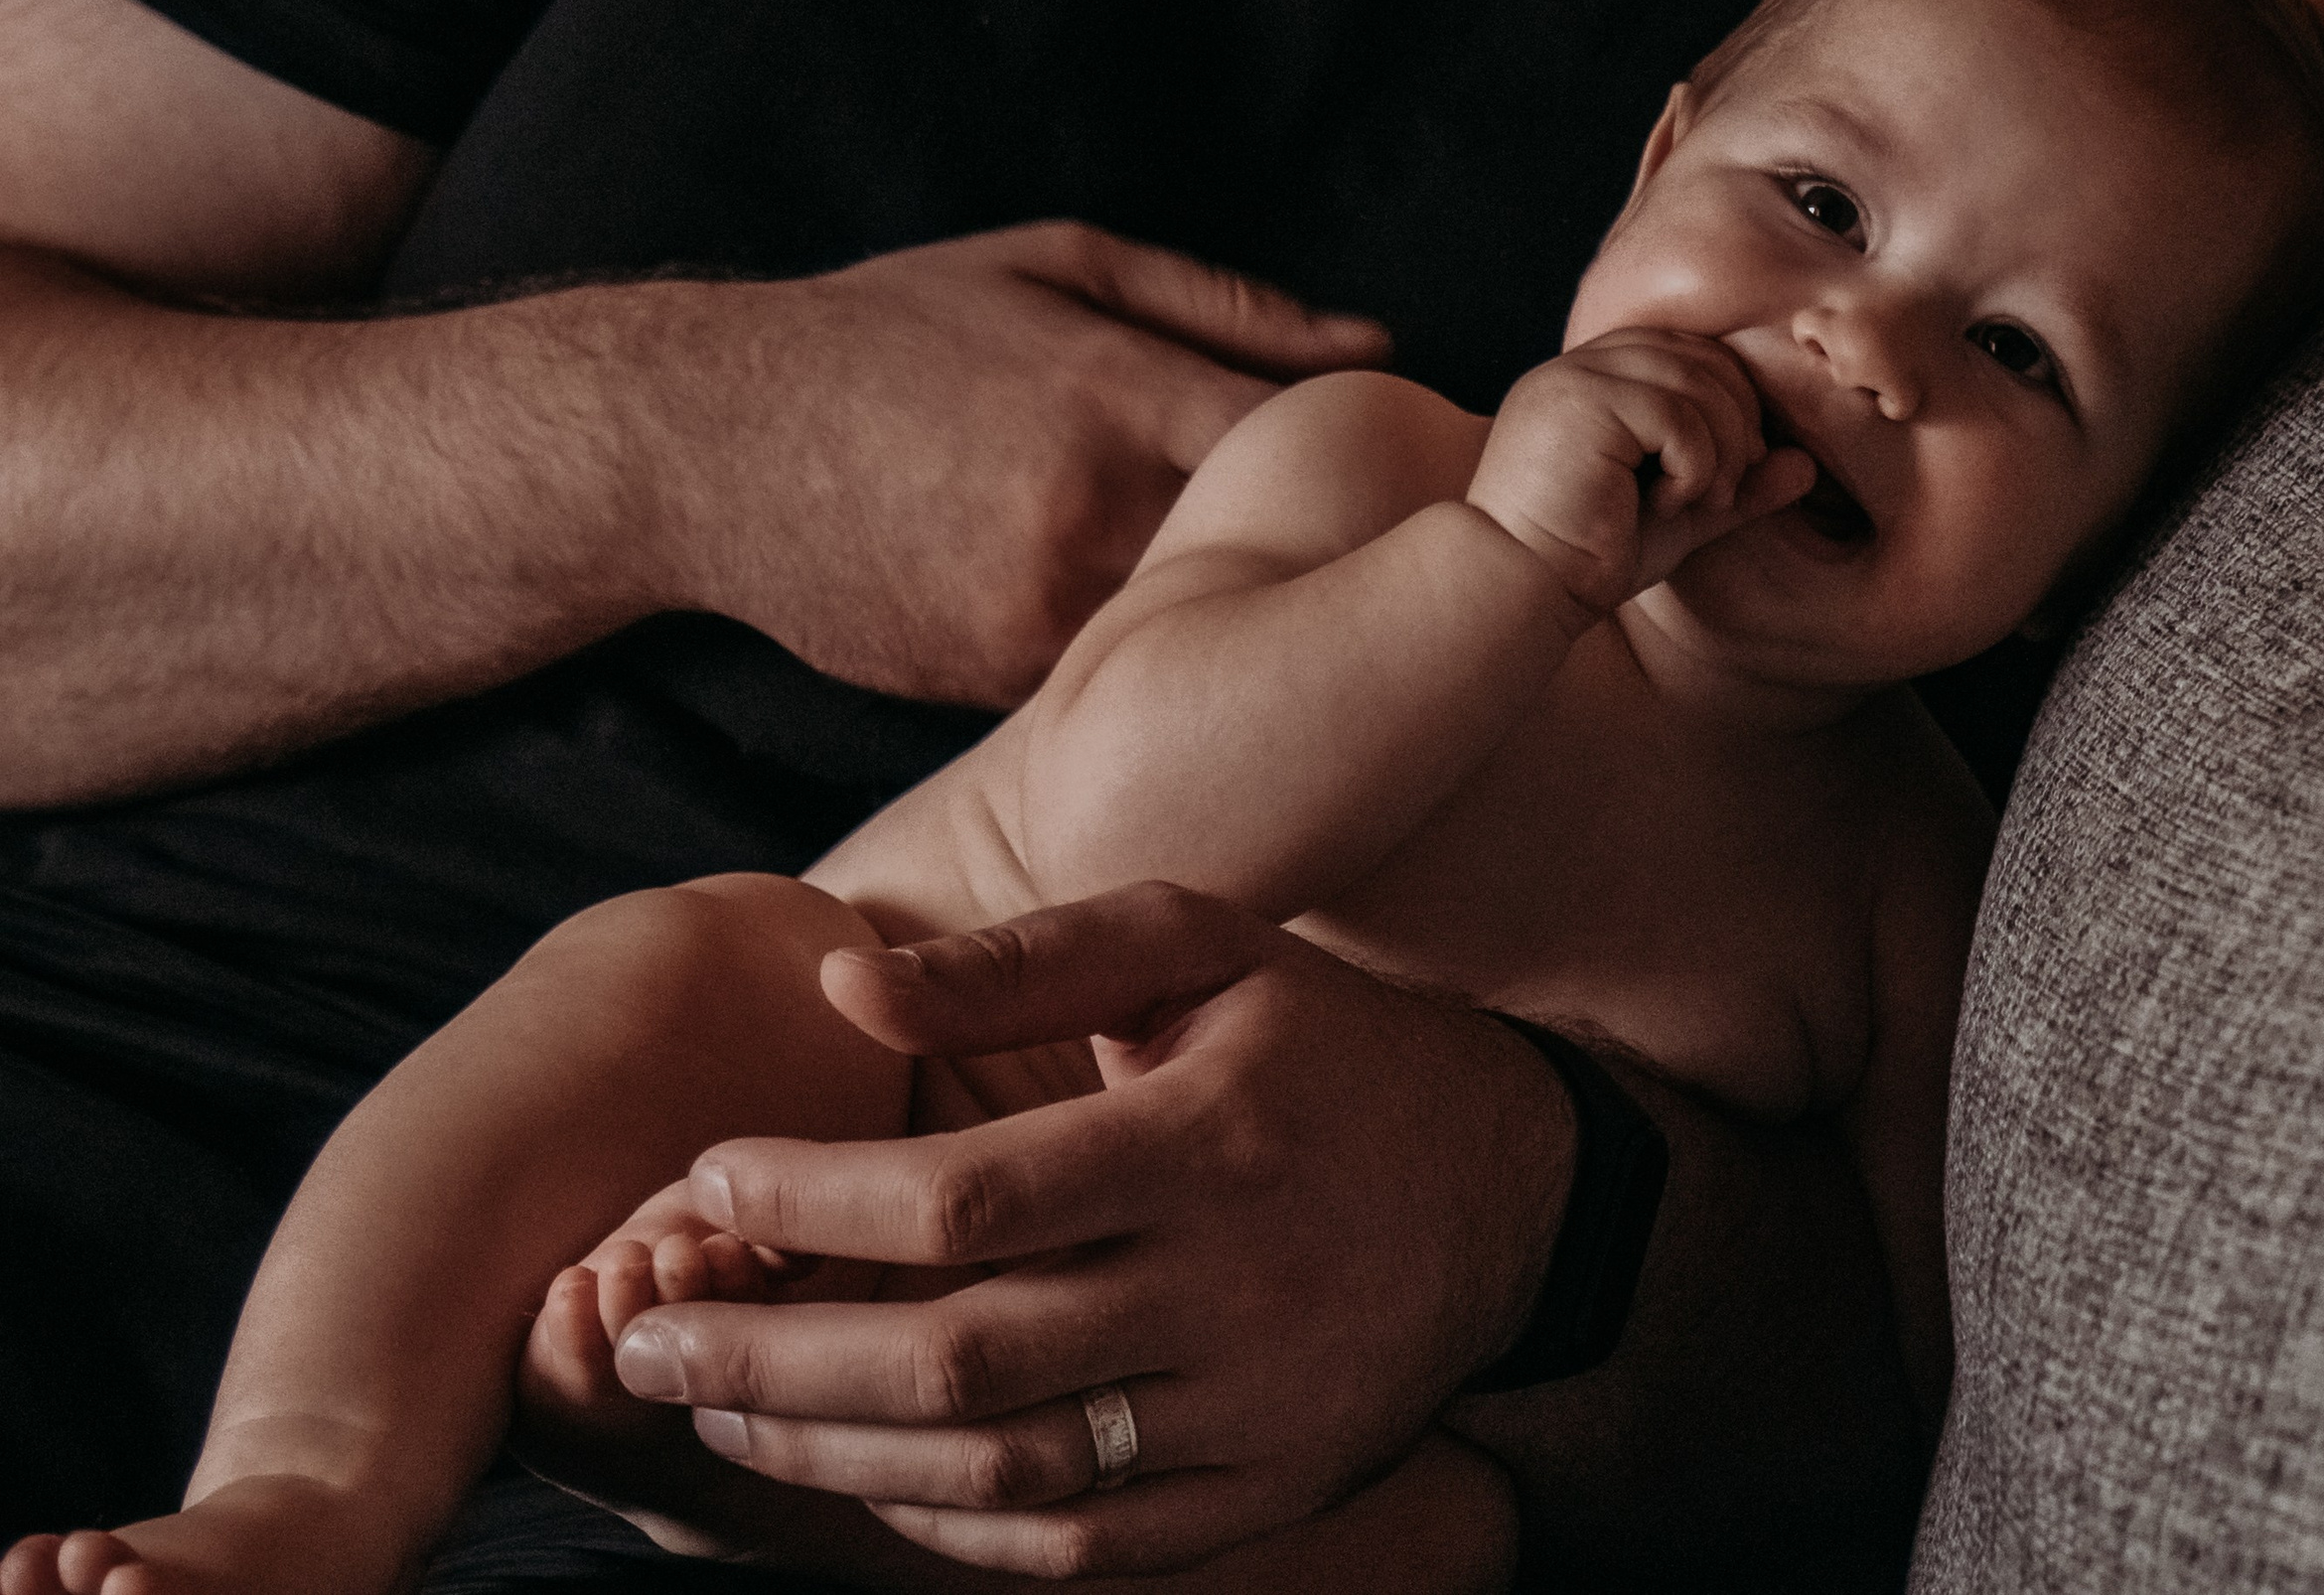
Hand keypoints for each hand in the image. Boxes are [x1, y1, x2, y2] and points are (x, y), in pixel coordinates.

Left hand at [609, 882, 1574, 1579]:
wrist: (1514, 1188)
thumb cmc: (1322, 1044)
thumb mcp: (1199, 948)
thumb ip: (1022, 958)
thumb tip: (839, 989)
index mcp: (1212, 1137)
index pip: (970, 1195)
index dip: (812, 1199)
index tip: (705, 1179)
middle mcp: (1236, 1286)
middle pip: (965, 1355)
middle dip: (775, 1358)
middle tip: (648, 1341)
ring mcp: (1254, 1408)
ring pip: (1007, 1465)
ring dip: (836, 1452)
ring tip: (719, 1412)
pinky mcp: (1265, 1488)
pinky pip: (1082, 1540)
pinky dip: (953, 1523)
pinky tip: (863, 1477)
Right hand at [660, 221, 1389, 707]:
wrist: (707, 446)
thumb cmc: (887, 334)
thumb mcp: (1051, 265)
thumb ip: (1220, 306)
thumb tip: (1374, 346)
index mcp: (1113, 389)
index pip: (1300, 442)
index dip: (1378, 465)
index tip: (1422, 482)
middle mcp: (1086, 511)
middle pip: (1269, 557)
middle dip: (1320, 557)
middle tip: (1379, 562)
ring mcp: (1039, 611)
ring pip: (1194, 636)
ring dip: (1235, 624)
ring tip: (1273, 613)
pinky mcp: (996, 683)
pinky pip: (1111, 682)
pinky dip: (1143, 664)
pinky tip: (1160, 646)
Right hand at [1465, 328, 1810, 614]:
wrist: (1514, 588)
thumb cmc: (1583, 561)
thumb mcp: (1677, 517)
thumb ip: (1735, 486)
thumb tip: (1807, 466)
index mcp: (1593, 380)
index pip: (1689, 353)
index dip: (1731, 402)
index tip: (1731, 471)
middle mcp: (1579, 366)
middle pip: (1701, 356)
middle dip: (1737, 423)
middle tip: (1722, 491)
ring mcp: (1576, 377)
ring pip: (1696, 380)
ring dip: (1719, 449)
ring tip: (1697, 503)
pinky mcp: (1581, 402)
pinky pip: (1676, 412)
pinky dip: (1693, 464)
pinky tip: (1665, 505)